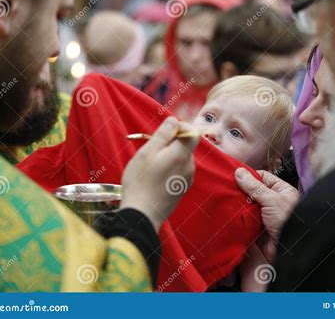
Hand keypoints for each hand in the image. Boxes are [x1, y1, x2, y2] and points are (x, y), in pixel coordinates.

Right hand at [121, 117, 199, 231]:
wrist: (142, 214)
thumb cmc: (141, 181)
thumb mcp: (148, 152)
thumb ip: (164, 134)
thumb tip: (175, 120)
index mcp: (182, 155)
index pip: (193, 132)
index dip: (180, 127)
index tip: (163, 132)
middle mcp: (190, 166)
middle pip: (186, 145)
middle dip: (171, 143)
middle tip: (151, 150)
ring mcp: (188, 179)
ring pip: (181, 158)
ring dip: (169, 156)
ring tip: (151, 166)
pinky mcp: (183, 189)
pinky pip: (179, 171)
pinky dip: (169, 168)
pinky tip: (155, 177)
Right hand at [235, 168, 299, 261]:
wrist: (288, 249)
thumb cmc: (287, 221)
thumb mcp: (271, 199)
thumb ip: (254, 187)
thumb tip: (239, 172)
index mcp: (281, 190)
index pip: (262, 177)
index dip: (249, 176)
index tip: (234, 176)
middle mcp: (273, 201)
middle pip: (252, 191)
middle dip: (240, 191)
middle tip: (226, 188)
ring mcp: (264, 214)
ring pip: (246, 204)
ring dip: (238, 204)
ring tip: (226, 200)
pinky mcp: (256, 226)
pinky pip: (244, 218)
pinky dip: (237, 216)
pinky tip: (229, 212)